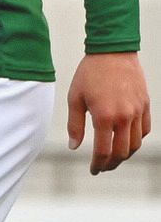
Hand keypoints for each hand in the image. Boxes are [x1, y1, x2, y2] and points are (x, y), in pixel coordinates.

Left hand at [67, 51, 150, 173]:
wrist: (112, 52)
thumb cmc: (89, 73)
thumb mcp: (75, 97)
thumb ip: (75, 124)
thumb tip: (74, 147)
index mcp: (104, 116)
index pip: (103, 151)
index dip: (98, 164)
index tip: (93, 170)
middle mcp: (124, 117)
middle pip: (121, 152)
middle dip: (111, 164)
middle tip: (102, 167)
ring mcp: (137, 112)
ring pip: (135, 144)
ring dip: (124, 154)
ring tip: (113, 157)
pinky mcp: (145, 106)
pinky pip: (145, 130)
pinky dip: (136, 140)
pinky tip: (126, 140)